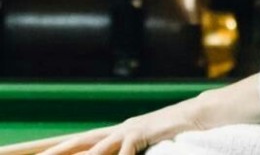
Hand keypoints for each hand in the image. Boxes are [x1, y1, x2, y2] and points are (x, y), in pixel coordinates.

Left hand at [36, 74, 259, 154]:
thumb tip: (128, 153)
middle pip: (75, 142)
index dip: (51, 151)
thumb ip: (139, 151)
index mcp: (119, 137)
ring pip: (93, 145)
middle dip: (44, 151)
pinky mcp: (146, 130)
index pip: (78, 145)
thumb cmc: (189, 131)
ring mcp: (131, 129)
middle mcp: (120, 131)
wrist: (213, 112)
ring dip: (69, 154)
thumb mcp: (158, 148)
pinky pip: (125, 146)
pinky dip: (114, 154)